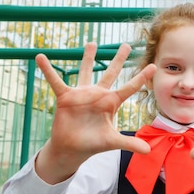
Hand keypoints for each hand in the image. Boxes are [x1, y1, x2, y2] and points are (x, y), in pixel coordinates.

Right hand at [35, 42, 155, 183]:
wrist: (72, 148)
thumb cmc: (93, 143)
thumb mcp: (112, 142)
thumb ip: (129, 144)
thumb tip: (148, 151)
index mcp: (111, 103)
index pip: (130, 87)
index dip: (141, 77)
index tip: (153, 66)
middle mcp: (98, 95)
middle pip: (111, 73)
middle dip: (119, 59)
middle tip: (127, 44)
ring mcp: (82, 94)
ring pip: (86, 71)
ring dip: (88, 57)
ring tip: (92, 42)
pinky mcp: (65, 97)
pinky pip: (56, 81)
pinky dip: (48, 70)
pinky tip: (40, 57)